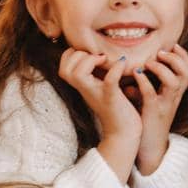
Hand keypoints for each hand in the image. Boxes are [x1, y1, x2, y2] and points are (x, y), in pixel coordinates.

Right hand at [58, 49, 141, 181]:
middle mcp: (86, 90)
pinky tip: (123, 62)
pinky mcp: (112, 99)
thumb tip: (101, 53)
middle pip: (64, 70)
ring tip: (105, 60)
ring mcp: (97, 95)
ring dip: (90, 61)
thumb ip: (97, 74)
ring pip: (77, 74)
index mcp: (83, 86)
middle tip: (98, 57)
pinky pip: (109, 81)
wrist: (124, 134)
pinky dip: (115, 69)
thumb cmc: (116, 108)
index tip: (91, 54)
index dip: (72, 55)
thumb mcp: (103, 88)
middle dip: (78, 55)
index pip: (63, 67)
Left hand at [131, 45, 187, 175]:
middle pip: (187, 73)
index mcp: (175, 93)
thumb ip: (142, 86)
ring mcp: (166, 105)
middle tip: (161, 51)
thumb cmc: (146, 123)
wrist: (148, 149)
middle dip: (176, 58)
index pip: (187, 69)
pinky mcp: (153, 113)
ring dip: (162, 68)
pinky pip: (152, 94)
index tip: (172, 45)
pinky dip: (145, 82)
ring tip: (149, 62)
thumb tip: (132, 72)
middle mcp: (174, 97)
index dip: (183, 55)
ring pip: (175, 81)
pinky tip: (136, 75)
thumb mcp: (148, 102)